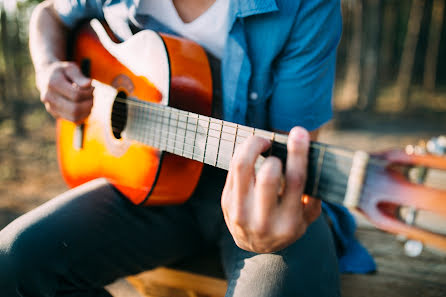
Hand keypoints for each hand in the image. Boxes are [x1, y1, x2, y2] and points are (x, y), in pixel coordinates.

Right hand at [36, 61, 93, 122]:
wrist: (46, 77)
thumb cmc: (62, 71)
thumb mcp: (70, 68)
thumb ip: (79, 76)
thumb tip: (89, 84)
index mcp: (52, 83)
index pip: (76, 94)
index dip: (88, 93)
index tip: (92, 87)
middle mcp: (49, 97)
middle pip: (75, 108)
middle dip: (89, 103)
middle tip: (92, 96)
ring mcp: (50, 107)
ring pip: (74, 117)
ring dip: (87, 111)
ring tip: (89, 101)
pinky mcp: (55, 114)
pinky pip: (73, 120)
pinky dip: (84, 115)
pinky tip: (86, 107)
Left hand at [221, 127, 320, 252]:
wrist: (254, 244)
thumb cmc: (285, 224)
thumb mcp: (306, 218)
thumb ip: (313, 197)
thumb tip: (313, 163)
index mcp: (289, 223)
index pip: (295, 183)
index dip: (298, 154)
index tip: (299, 132)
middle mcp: (263, 221)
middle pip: (267, 176)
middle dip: (271, 152)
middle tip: (273, 143)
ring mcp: (240, 212)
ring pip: (242, 167)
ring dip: (252, 146)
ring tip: (261, 142)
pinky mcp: (226, 202)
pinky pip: (232, 169)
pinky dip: (243, 153)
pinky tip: (251, 151)